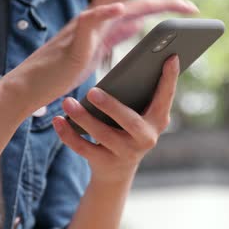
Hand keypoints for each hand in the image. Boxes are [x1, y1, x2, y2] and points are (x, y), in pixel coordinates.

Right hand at [0, 0, 196, 113]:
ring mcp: (84, 27)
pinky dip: (105, 12)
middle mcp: (95, 17)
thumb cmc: (65, 69)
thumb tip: (141, 20)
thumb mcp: (100, 48)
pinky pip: (89, 22)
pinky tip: (122, 8)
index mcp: (104, 20)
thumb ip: (119, 33)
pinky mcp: (74, 43)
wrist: (34, 86)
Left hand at [51, 55, 179, 183]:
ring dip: (84, 118)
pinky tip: (58, 120)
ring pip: (103, 135)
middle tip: (92, 90)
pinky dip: (68, 134)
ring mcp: (126, 153)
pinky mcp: (105, 163)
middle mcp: (146, 138)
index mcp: (158, 120)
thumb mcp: (138, 114)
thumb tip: (132, 64)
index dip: (170, 78)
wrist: (117, 171)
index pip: (166, 97)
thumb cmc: (127, 129)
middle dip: (111, 107)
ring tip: (68, 102)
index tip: (171, 57)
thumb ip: (138, 94)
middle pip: (130, 122)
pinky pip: (84, 148)